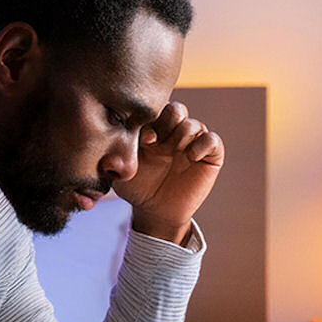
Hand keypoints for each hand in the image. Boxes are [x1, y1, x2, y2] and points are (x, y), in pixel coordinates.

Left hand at [113, 101, 224, 244]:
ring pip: (194, 124)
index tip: (145, 141)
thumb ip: (114, 157)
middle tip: (161, 141)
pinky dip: (204, 143)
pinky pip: (212, 140)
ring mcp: (192, 143)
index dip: (151, 120)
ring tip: (175, 151)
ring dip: (184, 134)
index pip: (155, 110)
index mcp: (153, 130)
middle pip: (177, 110)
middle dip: (170, 120)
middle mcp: (173, 133)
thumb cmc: (137, 188)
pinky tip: (191, 157)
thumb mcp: (120, 171)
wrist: (156, 211)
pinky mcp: (209, 156)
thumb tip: (109, 148)